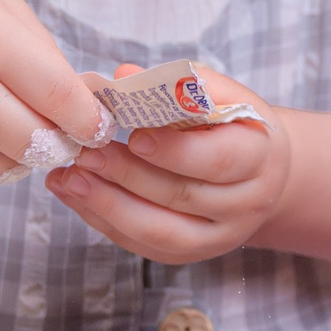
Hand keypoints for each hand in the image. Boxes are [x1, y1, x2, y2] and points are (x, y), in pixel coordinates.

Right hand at [0, 0, 103, 186]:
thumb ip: (42, 50)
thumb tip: (86, 100)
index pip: (59, 97)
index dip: (92, 120)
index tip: (104, 125)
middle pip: (35, 142)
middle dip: (63, 143)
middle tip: (71, 134)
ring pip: (4, 168)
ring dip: (26, 156)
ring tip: (25, 127)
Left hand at [48, 64, 292, 263]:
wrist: (261, 174)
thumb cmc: (234, 125)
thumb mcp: (223, 95)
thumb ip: (179, 84)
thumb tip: (125, 76)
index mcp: (259, 157)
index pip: (218, 160)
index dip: (174, 150)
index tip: (134, 135)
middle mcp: (246, 204)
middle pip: (182, 196)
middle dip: (127, 175)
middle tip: (86, 153)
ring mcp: (219, 236)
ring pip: (160, 231)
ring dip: (108, 205)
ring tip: (69, 178)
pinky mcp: (191, 254)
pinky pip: (143, 245)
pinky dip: (104, 222)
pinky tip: (76, 195)